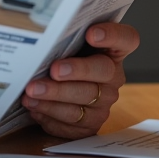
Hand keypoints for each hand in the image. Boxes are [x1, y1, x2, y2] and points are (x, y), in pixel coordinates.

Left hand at [22, 23, 138, 138]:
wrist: (59, 97)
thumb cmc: (63, 64)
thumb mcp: (66, 49)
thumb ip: (63, 41)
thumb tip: (41, 35)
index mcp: (111, 51)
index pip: (126, 39)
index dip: (112, 35)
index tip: (91, 33)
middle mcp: (113, 77)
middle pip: (103, 71)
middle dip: (77, 70)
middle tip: (54, 70)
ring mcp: (104, 102)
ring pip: (83, 99)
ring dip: (55, 95)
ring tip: (32, 91)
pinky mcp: (91, 124)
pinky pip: (72, 121)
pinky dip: (49, 113)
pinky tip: (34, 105)